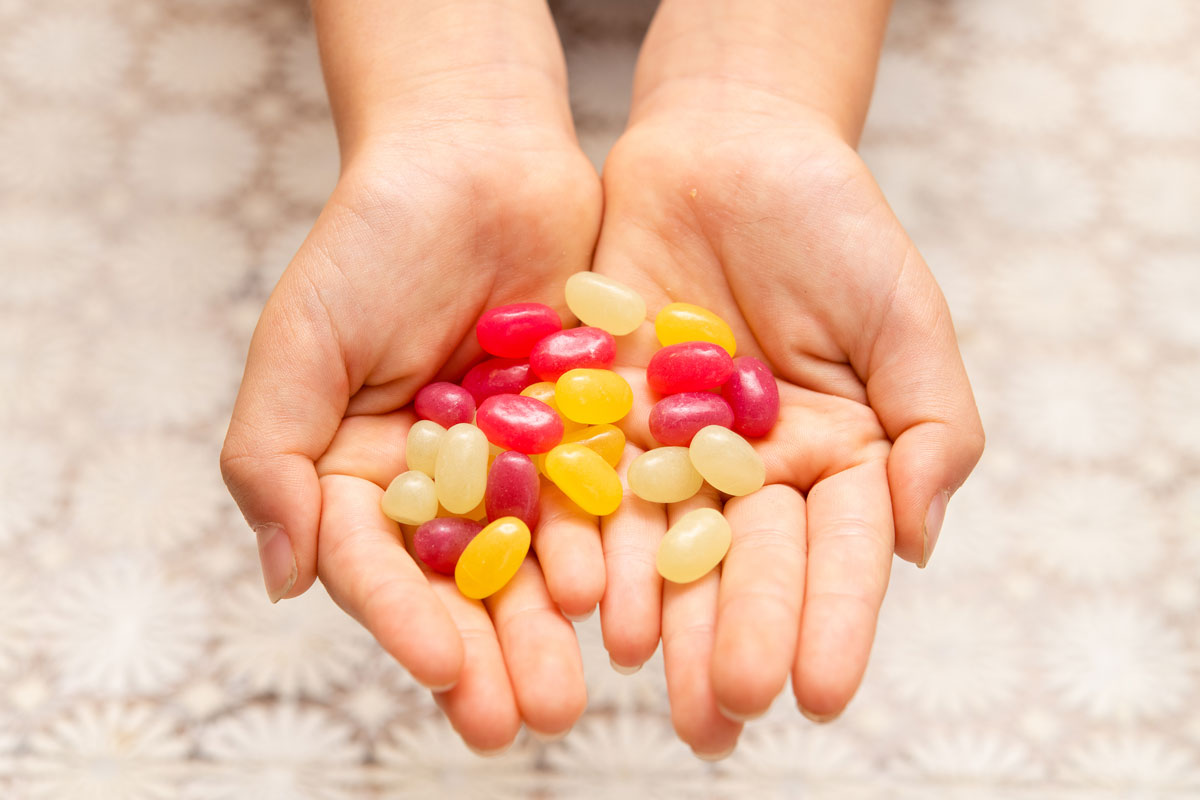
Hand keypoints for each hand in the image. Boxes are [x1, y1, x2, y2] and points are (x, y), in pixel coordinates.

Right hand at [221, 126, 603, 747]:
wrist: (476, 154)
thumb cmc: (372, 237)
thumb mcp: (302, 339)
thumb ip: (273, 455)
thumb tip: (283, 579)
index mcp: (361, 469)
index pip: (378, 564)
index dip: (405, 622)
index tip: (442, 673)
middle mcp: (441, 478)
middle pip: (462, 581)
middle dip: (490, 652)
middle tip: (524, 718)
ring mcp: (518, 456)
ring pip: (534, 556)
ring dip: (550, 624)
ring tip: (574, 690)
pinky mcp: (584, 426)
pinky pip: (597, 495)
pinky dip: (608, 548)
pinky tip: (623, 599)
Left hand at [594, 105, 983, 755]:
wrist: (729, 149)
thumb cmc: (835, 226)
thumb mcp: (905, 316)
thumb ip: (932, 427)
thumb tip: (920, 547)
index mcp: (835, 459)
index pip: (838, 553)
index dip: (832, 621)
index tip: (821, 694)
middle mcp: (751, 471)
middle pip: (746, 566)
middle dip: (738, 637)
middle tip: (723, 714)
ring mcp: (672, 451)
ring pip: (665, 544)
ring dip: (658, 612)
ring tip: (650, 674)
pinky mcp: (602, 418)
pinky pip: (594, 485)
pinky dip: (591, 539)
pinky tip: (584, 596)